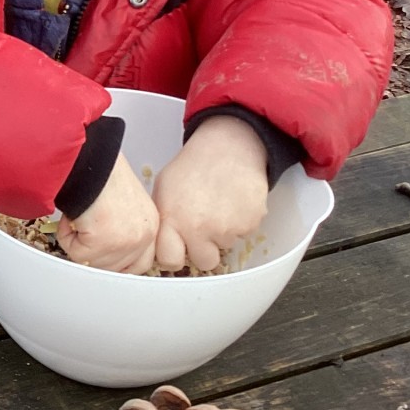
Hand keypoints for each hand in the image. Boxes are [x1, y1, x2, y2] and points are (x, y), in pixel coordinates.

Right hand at [58, 155, 158, 274]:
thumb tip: (107, 249)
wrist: (91, 161)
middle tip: (84, 233)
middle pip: (115, 269)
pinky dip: (67, 237)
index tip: (102, 257)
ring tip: (80, 218)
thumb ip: (123, 230)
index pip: (141, 264)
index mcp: (150, 225)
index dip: (117, 263)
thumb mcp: (125, 205)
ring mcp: (124, 242)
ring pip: (93, 263)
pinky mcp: (102, 244)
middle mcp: (142, 236)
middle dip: (95, 255)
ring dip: (78, 243)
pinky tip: (73, 217)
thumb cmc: (101, 174)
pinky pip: (76, 255)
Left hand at [152, 115, 269, 272]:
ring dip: (222, 233)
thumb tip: (159, 245)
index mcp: (172, 219)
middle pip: (203, 262)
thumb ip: (163, 220)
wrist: (229, 147)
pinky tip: (232, 203)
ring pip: (225, 247)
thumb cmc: (193, 166)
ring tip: (218, 206)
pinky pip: (243, 234)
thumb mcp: (163, 190)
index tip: (178, 246)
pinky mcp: (250, 224)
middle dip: (204, 250)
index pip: (169, 260)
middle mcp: (198, 228)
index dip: (175, 255)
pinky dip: (240, 222)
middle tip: (203, 228)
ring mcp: (226, 228)